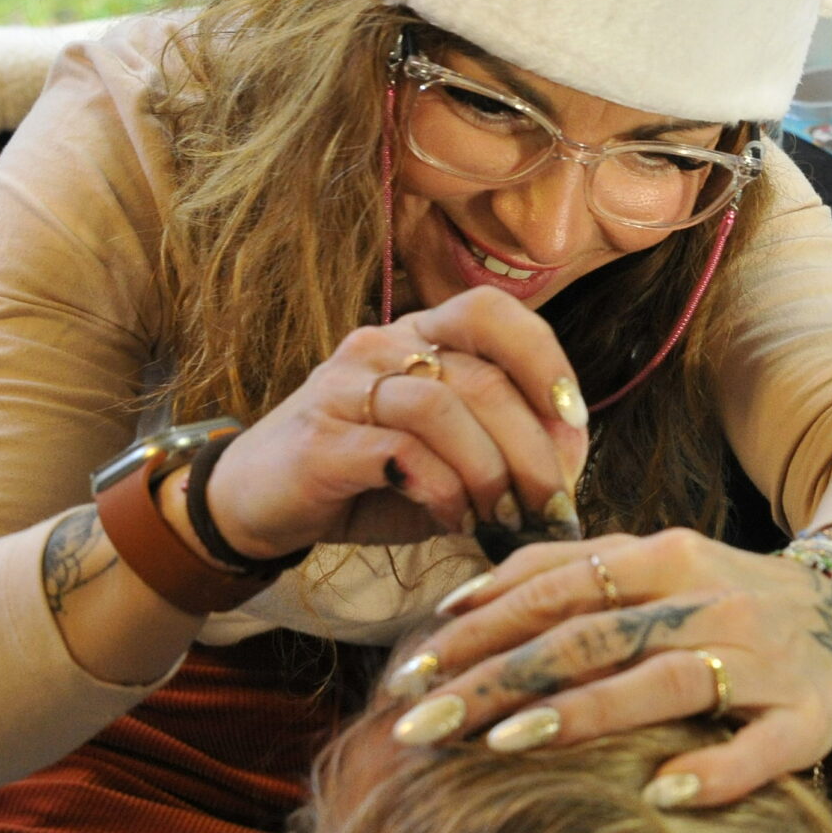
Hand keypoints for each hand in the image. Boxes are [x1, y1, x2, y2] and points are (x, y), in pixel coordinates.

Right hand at [197, 286, 591, 558]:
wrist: (258, 503)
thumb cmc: (369, 479)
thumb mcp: (448, 458)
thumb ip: (504, 447)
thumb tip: (570, 461)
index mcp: (419, 335)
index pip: (493, 313)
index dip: (545, 360)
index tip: (574, 420)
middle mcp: (382, 345)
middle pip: (482, 378)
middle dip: (533, 449)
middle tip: (550, 504)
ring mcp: (346, 387)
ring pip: (443, 410)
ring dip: (490, 472)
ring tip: (503, 517)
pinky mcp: (322, 439)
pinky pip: (401, 453)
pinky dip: (443, 491)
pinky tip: (453, 519)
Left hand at [386, 526, 831, 804]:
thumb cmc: (724, 597)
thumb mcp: (654, 563)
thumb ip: (566, 574)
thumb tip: (453, 606)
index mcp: (669, 556)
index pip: (559, 587)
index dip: (480, 628)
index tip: (409, 672)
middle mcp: (714, 600)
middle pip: (593, 636)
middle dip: (499, 678)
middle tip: (421, 725)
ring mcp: (764, 659)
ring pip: (666, 681)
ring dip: (585, 712)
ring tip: (506, 744)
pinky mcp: (809, 717)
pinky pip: (760, 748)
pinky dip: (714, 770)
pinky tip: (660, 793)